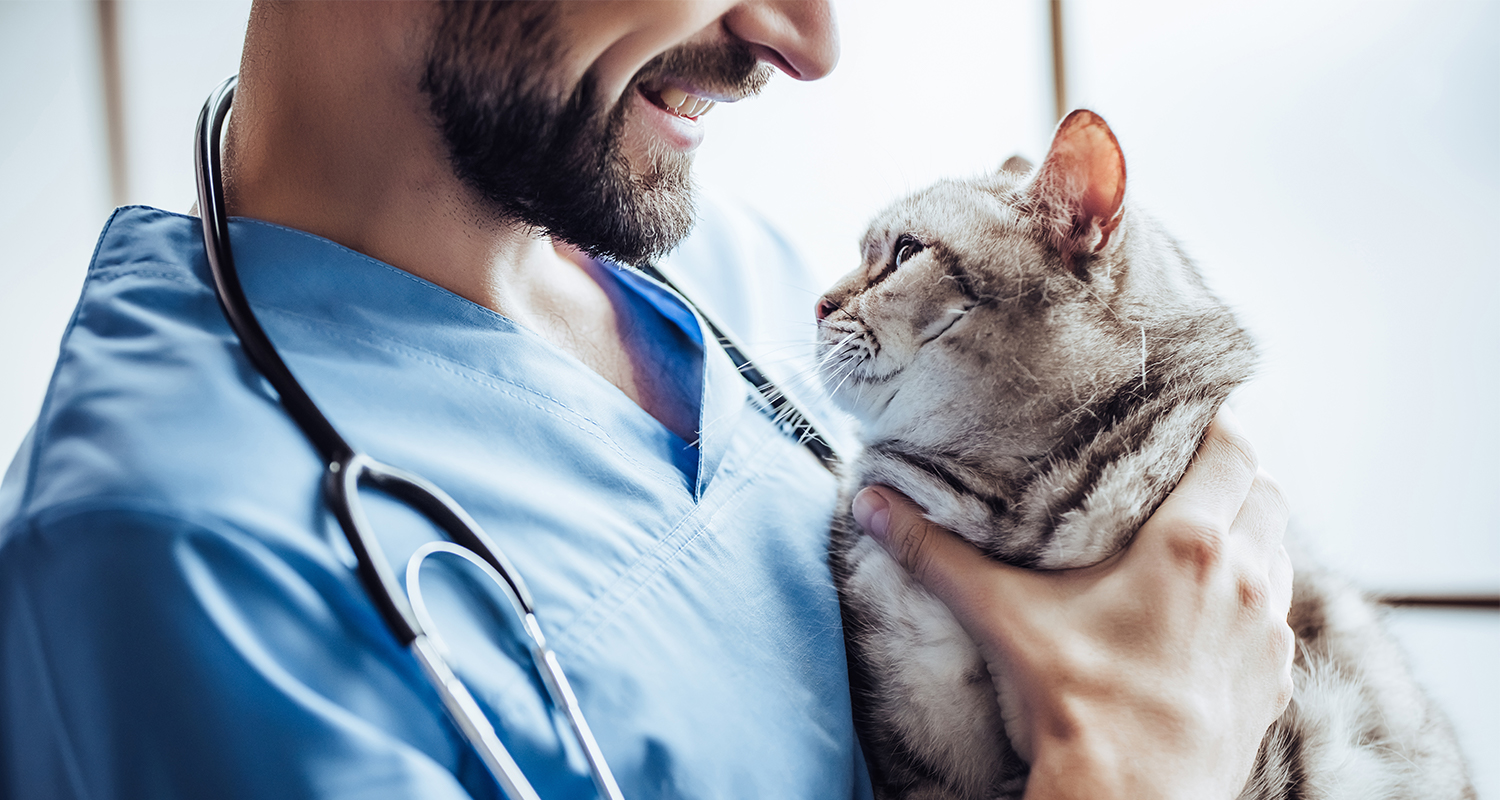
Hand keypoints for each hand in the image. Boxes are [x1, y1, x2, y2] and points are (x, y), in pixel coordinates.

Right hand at [851, 408, 1293, 799]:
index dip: (1215, 425)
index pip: (1233, 449)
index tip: (1187, 418)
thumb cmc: (1074, 702)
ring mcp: (1269, 634)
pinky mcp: (1276, 682)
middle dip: (1233, 477)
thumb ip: (936, 553)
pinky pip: (1278, 618)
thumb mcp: (1002, 614)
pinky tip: (1210, 615)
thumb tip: (873, 504)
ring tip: (1199, 539)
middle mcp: (1246, 579)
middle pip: (1266, 493)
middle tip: (1185, 476)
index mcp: (1190, 544)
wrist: (1130, 797)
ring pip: (1279, 553)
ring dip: (1250, 537)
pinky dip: (1254, 600)